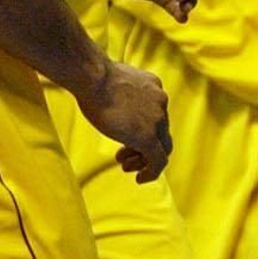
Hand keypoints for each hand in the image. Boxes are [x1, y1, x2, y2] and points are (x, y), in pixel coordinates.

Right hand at [77, 56, 171, 180]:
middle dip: (143, 146)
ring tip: (126, 167)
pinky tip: (140, 179)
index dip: (142, 129)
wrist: (95, 79)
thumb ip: (122, 92)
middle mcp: (160, 101)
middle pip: (160, 131)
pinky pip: (159, 160)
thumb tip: (111, 96)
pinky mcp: (149, 136)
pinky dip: (152, 172)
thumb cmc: (95, 79)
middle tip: (123, 157)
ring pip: (161, 146)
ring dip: (143, 160)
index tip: (125, 138)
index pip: (155, 113)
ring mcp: (157, 118)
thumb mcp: (115, 82)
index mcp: (153, 87)